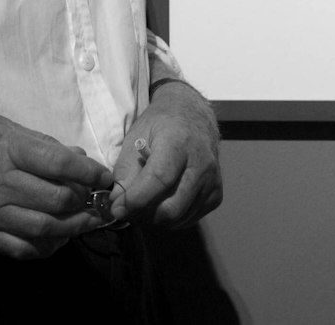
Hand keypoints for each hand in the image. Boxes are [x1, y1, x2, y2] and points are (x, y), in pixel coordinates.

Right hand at [0, 110, 114, 258]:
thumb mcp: (2, 126)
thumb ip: (41, 144)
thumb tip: (78, 157)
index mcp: (7, 149)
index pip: (60, 164)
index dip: (90, 173)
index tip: (105, 177)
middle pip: (57, 200)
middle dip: (85, 202)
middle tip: (97, 200)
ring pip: (44, 228)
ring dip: (73, 228)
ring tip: (87, 221)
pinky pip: (20, 248)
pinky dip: (46, 247)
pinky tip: (58, 239)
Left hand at [108, 80, 221, 228]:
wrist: (193, 116)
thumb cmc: (161, 125)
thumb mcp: (135, 137)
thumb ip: (125, 171)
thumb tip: (119, 204)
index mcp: (178, 143)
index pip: (159, 179)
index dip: (136, 199)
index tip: (117, 208)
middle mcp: (201, 164)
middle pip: (172, 207)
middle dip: (143, 215)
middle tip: (127, 209)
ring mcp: (212, 181)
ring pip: (179, 218)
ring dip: (154, 219)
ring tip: (142, 204)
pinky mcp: (217, 194)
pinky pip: (189, 218)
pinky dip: (170, 219)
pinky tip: (161, 202)